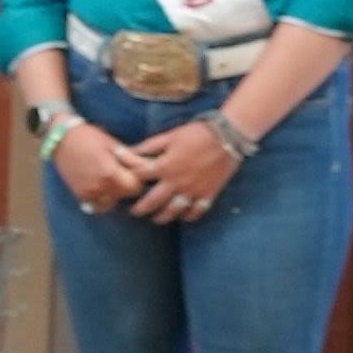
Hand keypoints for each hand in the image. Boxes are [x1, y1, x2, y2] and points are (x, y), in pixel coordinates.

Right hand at [51, 123, 144, 215]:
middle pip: (124, 197)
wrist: (61, 139)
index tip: (134, 172)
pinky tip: (101, 187)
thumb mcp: (113, 144)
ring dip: (114, 195)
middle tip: (123, 174)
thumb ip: (132, 159)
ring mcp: (88, 193)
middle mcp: (99, 188)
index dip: (138, 180)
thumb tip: (151, 167)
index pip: (135, 188)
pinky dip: (101, 199)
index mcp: (110, 174)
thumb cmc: (89, 137)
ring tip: (111, 182)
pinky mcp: (79, 195)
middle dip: (126, 187)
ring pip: (110, 204)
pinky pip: (96, 205)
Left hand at [121, 121, 240, 223]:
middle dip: (141, 208)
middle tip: (134, 212)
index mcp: (165, 166)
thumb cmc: (197, 133)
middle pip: (153, 201)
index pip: (140, 177)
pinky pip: (197, 210)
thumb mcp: (170, 136)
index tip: (124, 185)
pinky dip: (189, 216)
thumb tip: (129, 151)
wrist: (228, 136)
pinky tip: (183, 216)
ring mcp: (192, 190)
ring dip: (162, 217)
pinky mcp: (208, 194)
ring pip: (173, 210)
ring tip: (156, 219)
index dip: (130, 179)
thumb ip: (149, 146)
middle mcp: (176, 182)